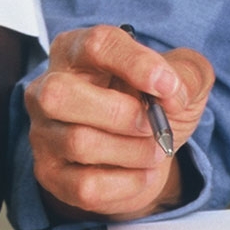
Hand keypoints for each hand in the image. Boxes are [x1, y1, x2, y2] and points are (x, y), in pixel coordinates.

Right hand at [24, 25, 212, 221]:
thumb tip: (172, 93)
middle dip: (119, 113)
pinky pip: (85, 186)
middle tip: (154, 125)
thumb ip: (186, 74)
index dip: (135, 63)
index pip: (96, 44)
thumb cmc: (153, 103)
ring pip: (78, 143)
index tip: (168, 85)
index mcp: (76, 50)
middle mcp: (47, 88)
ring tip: (156, 150)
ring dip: (133, 151)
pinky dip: (128, 183)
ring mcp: (43, 133)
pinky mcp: (50, 174)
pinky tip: (143, 173)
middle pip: (60, 94)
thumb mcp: (181, 79)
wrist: (147, 153)